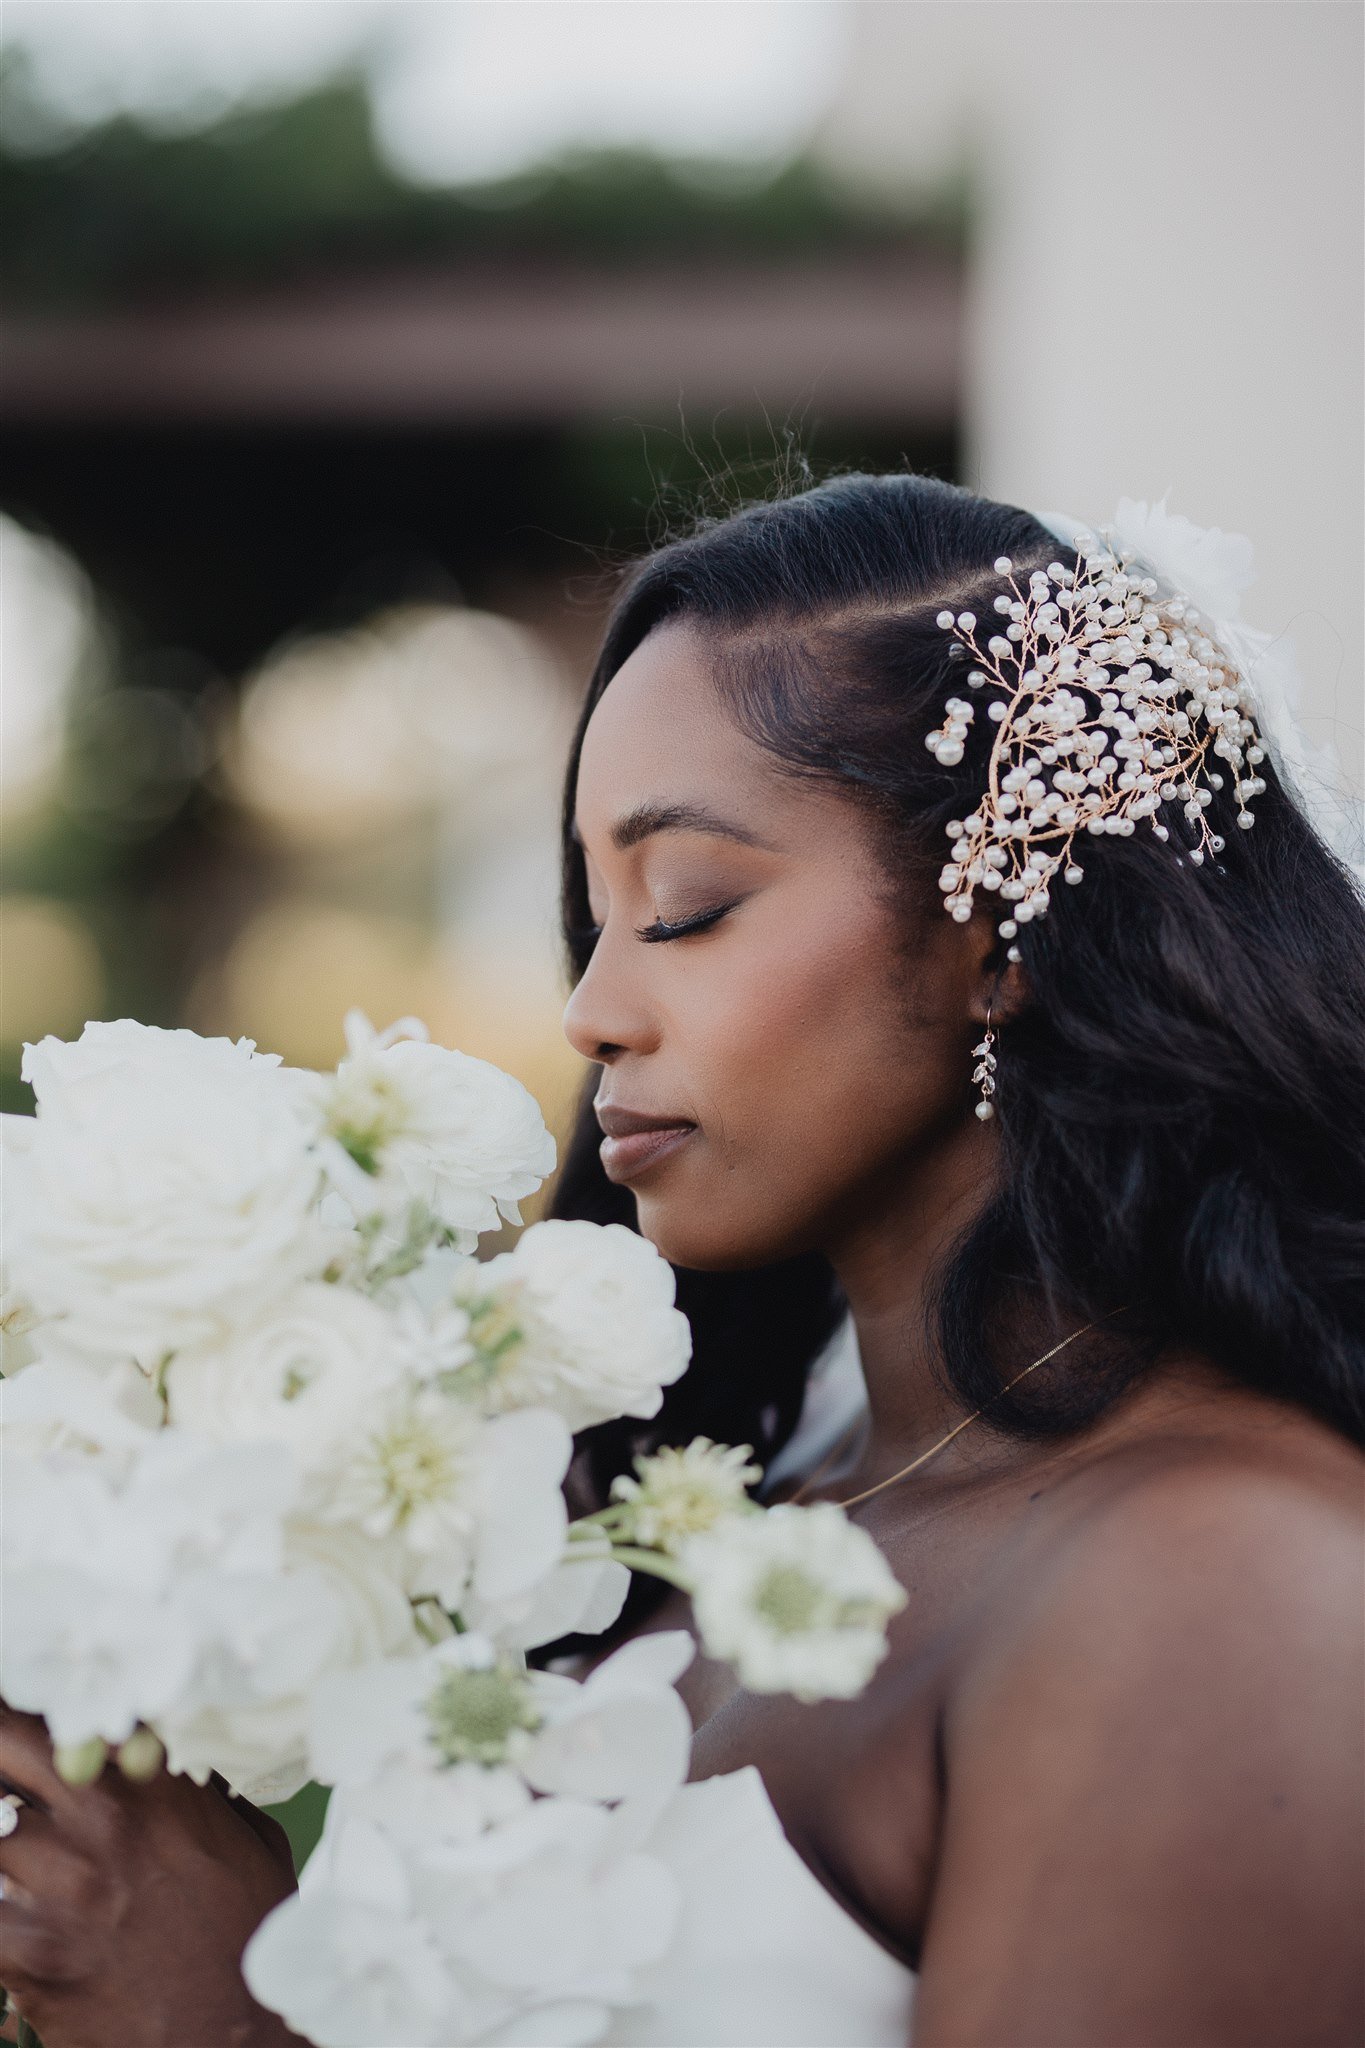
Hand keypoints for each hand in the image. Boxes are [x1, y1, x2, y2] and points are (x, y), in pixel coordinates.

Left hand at [0, 1709, 305, 2047]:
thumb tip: (167, 1755)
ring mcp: (63, 1886)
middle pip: (5, 1746)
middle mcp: (104, 1818)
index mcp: (156, 1782)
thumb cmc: (249, 1939)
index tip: (21, 1718)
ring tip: (6, 1842)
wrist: (235, 2038)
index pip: (68, 1712)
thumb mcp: (249, 1840)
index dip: (29, 1708)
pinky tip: (7, 1912)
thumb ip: (201, 1789)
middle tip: (1, 1773)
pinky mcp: (30, 1953)